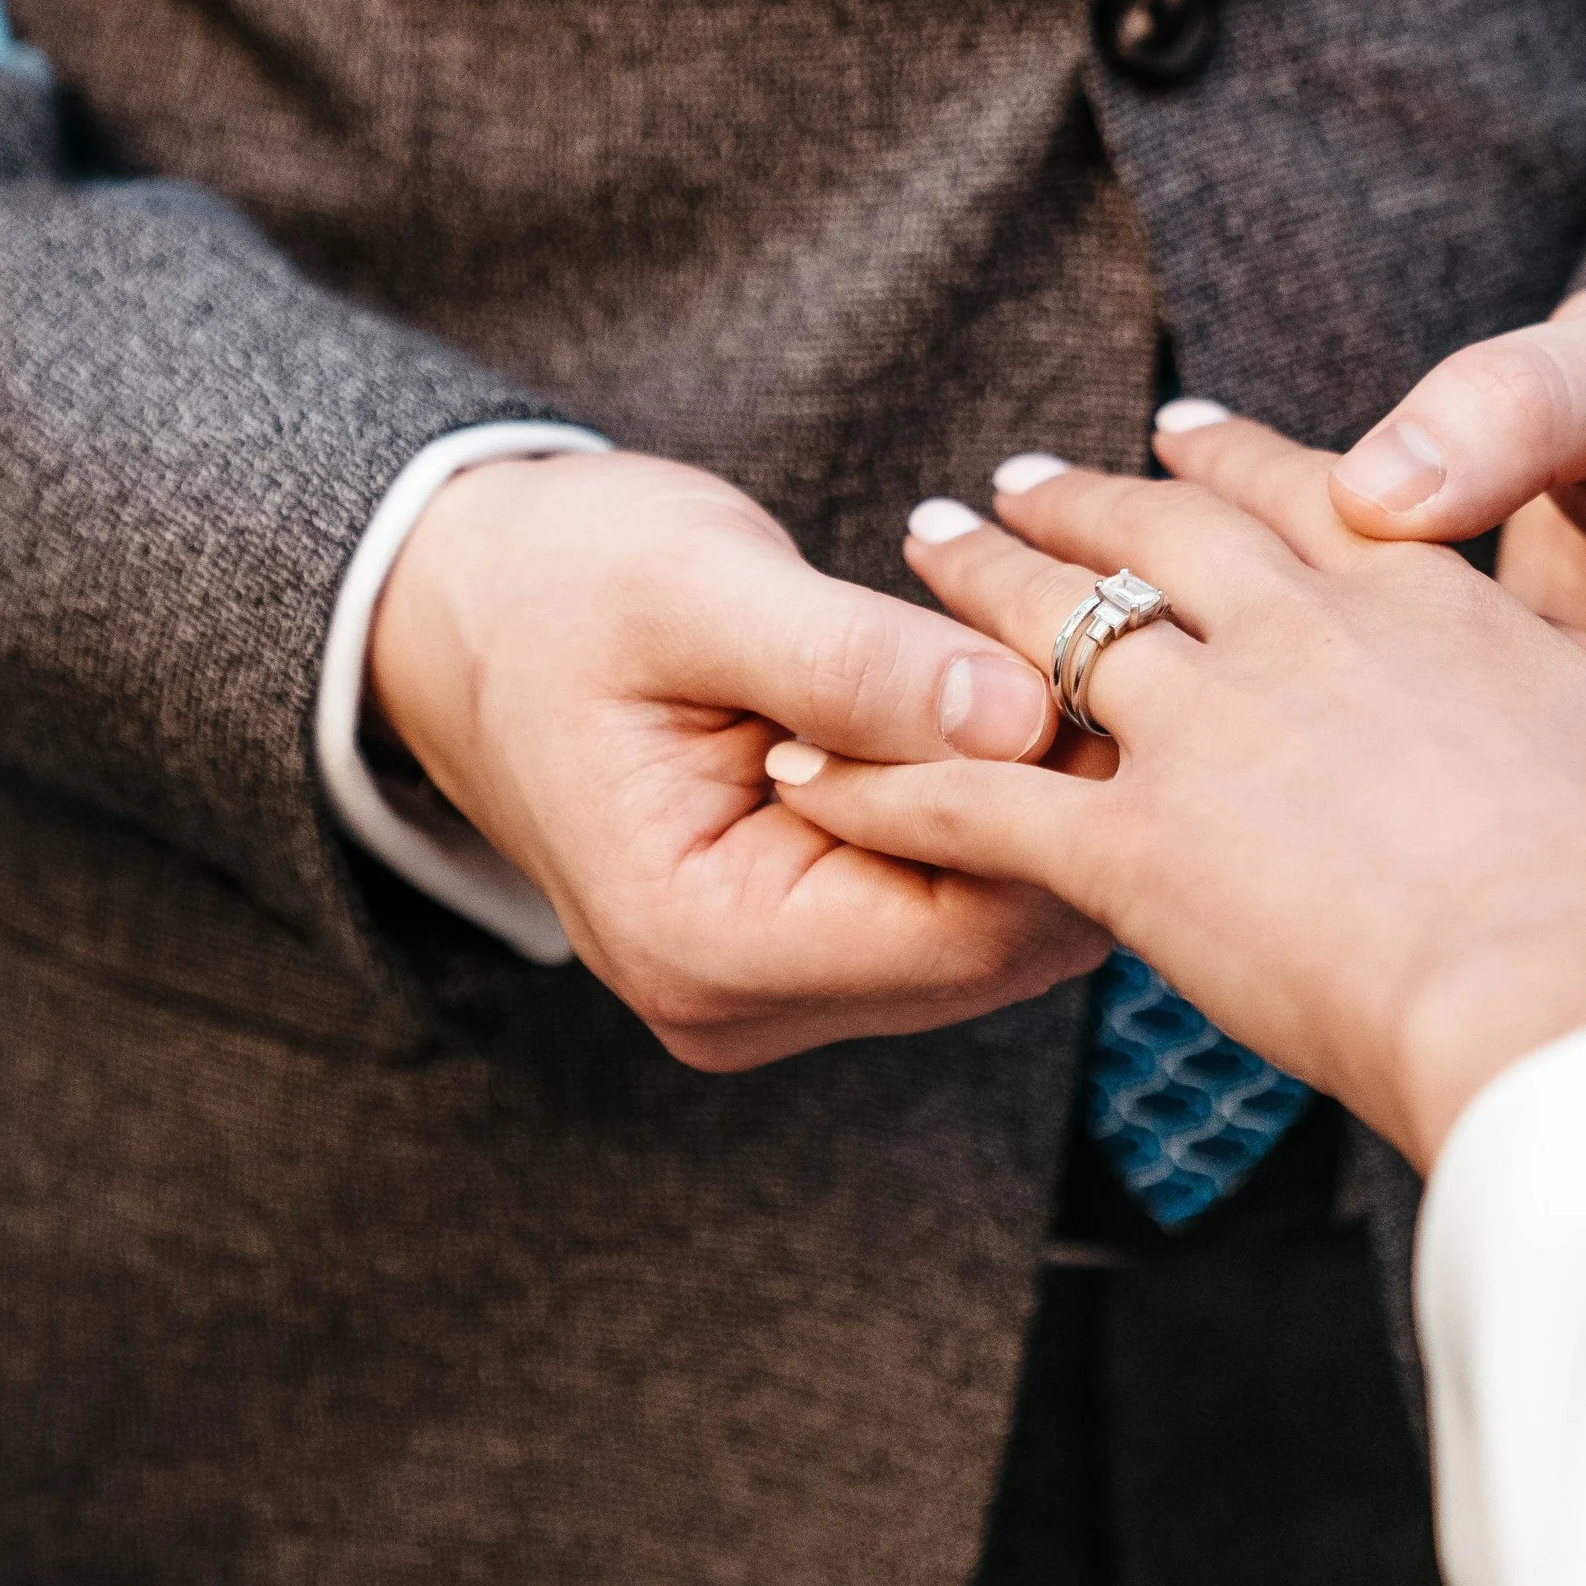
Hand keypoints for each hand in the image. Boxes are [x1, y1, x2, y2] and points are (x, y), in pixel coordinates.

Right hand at [370, 448, 1103, 1068]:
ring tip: (1071, 661)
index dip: (1063, 806)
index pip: (964, 925)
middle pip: (993, 942)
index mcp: (700, 941)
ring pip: (991, 926)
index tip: (1117, 670)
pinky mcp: (804, 943)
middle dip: (1068, 806)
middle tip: (1122, 649)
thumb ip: (855, 663)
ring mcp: (772, 989)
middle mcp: (737, 1005)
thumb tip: (1017, 713)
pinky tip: (1022, 705)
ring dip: (1042, 804)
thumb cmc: (562, 581)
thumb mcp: (701, 588)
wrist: (464, 603)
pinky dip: (998, 806)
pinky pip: (951, 898)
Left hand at [768, 432, 1585, 1174]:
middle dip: (1074, 504)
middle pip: (1155, 538)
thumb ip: (1581, 692)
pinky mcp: (1140, 850)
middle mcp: (1296, 640)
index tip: (1180, 430)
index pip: (1300, 497)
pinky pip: (974, 805)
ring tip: (918, 548)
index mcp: (1416, 603)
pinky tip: (814, 770)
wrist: (1585, 989)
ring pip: (1053, 635)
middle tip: (1010, 480)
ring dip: (972, 591)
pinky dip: (879, 784)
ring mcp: (1210, 735)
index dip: (1229, 459)